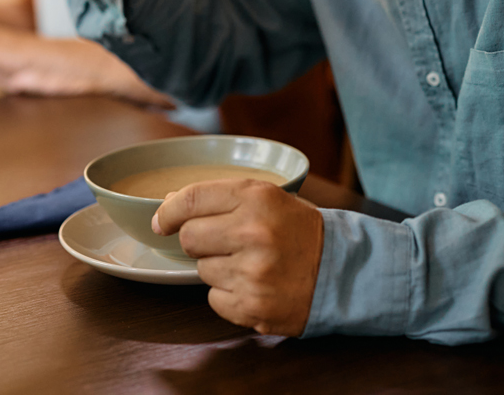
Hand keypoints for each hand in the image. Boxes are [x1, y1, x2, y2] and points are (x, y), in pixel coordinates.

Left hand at [153, 180, 323, 335]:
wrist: (341, 271)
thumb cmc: (300, 231)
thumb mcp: (268, 198)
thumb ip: (220, 197)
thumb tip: (170, 204)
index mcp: (256, 199)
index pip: (191, 200)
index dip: (168, 212)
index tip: (161, 221)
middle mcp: (253, 233)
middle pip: (190, 238)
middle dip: (200, 241)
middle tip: (224, 242)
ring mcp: (252, 273)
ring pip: (201, 270)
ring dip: (217, 268)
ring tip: (249, 264)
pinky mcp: (252, 306)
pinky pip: (213, 299)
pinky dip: (228, 295)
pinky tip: (253, 285)